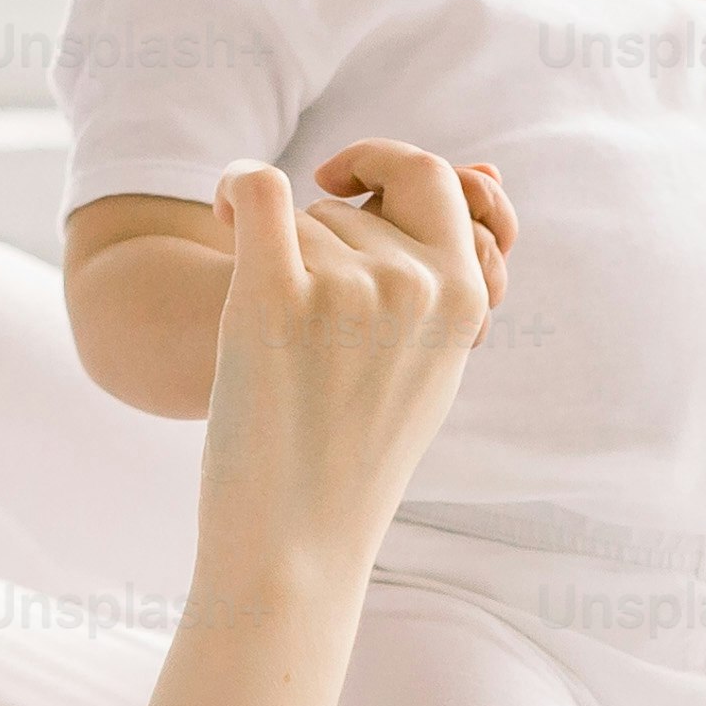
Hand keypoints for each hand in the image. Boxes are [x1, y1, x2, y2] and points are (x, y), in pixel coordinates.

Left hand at [199, 141, 501, 563]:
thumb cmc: (355, 459)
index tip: (341, 181)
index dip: (383, 163)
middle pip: (348, 209)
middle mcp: (415, 283)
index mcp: (464, 298)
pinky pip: (255, 190)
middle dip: (317, 247)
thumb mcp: (431, 366)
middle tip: (307, 337)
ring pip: (298, 219)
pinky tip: (225, 213)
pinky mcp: (273, 296)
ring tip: (283, 356)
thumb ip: (448, 275)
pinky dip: (232, 187)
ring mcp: (347, 287)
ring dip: (276, 262)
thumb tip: (480, 173)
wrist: (296, 541)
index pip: (435, 177)